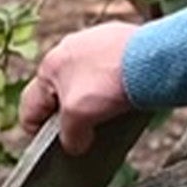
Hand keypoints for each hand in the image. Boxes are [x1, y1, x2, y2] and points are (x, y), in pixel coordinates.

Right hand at [20, 22, 138, 154]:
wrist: (156, 59)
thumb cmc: (111, 82)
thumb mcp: (79, 115)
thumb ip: (70, 135)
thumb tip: (75, 145)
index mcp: (50, 64)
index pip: (31, 106)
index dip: (38, 132)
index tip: (54, 147)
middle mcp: (69, 47)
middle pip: (59, 92)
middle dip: (69, 113)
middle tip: (84, 131)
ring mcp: (96, 40)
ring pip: (86, 79)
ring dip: (93, 98)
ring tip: (110, 114)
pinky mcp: (121, 39)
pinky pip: (110, 68)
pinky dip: (114, 83)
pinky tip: (127, 95)